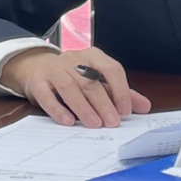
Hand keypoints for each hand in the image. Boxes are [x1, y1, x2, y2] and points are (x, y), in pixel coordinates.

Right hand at [0, 46, 151, 127]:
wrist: (36, 67)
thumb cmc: (73, 76)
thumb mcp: (97, 80)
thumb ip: (120, 92)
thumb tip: (145, 106)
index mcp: (93, 56)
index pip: (111, 69)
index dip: (120, 90)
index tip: (126, 110)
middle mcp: (73, 59)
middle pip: (91, 81)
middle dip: (103, 103)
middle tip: (113, 122)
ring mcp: (54, 69)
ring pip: (70, 87)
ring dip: (83, 107)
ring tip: (94, 124)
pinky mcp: (37, 82)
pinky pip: (47, 95)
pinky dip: (58, 109)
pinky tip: (68, 121)